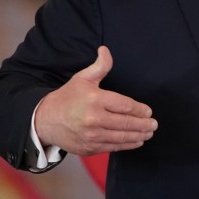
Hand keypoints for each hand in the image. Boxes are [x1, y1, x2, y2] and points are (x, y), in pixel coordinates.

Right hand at [34, 46, 157, 154]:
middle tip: (153, 124)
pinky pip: (113, 147)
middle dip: (143, 124)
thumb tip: (105, 50)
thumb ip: (99, 66)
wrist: (45, 121)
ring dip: (138, 135)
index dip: (139, 109)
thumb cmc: (67, 97)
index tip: (148, 111)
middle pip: (126, 123)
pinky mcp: (89, 147)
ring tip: (148, 133)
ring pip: (121, 137)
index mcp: (95, 100)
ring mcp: (91, 135)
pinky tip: (136, 141)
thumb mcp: (82, 78)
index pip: (124, 105)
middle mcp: (94, 119)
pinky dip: (126, 145)